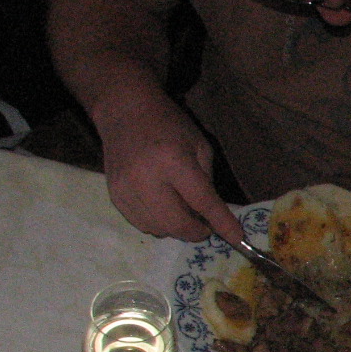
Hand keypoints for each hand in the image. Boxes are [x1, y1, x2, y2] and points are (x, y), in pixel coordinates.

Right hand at [97, 91, 243, 244]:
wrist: (124, 112)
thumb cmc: (169, 126)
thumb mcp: (199, 146)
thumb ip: (207, 182)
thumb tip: (212, 217)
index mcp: (173, 161)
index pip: (201, 201)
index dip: (221, 223)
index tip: (237, 239)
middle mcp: (146, 177)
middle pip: (177, 223)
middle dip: (197, 231)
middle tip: (206, 226)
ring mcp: (126, 188)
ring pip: (158, 229)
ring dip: (177, 229)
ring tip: (183, 211)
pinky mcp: (114, 195)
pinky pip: (141, 224)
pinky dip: (158, 224)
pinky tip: (164, 208)